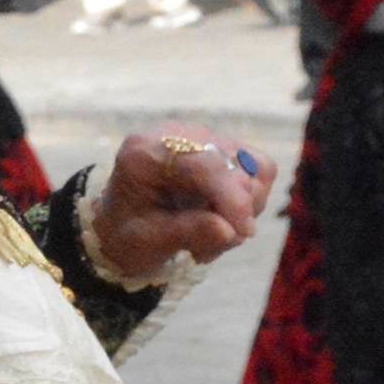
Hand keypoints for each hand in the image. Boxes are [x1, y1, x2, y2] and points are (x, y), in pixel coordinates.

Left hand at [86, 126, 271, 281]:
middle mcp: (179, 134)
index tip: (243, 232)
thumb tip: (231, 230)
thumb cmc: (128, 234)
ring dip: (242, 211)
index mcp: (146, 151)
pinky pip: (260, 173)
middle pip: (236, 165)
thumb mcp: (147, 241)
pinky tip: (220, 221)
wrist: (123, 226)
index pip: (205, 163)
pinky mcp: (225, 150)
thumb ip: (187, 232)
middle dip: (234, 212)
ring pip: (256, 169)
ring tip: (208, 237)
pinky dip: (248, 203)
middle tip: (204, 249)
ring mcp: (205, 139)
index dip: (231, 197)